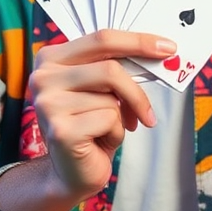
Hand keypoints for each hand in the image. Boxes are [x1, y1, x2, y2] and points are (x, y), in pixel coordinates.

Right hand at [29, 30, 175, 201]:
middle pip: (110, 69)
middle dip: (137, 91)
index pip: (101, 38)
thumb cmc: (89, 126)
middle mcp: (43, 77)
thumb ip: (115, 68)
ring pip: (111, 98)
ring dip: (121, 118)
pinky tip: (99, 142)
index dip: (138, 41)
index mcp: (51, 58)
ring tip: (107, 130)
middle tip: (150, 111)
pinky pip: (109, 120)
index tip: (168, 47)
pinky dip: (115, 133)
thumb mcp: (100, 90)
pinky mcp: (61, 130)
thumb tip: (160, 52)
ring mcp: (48, 103)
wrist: (70, 172)